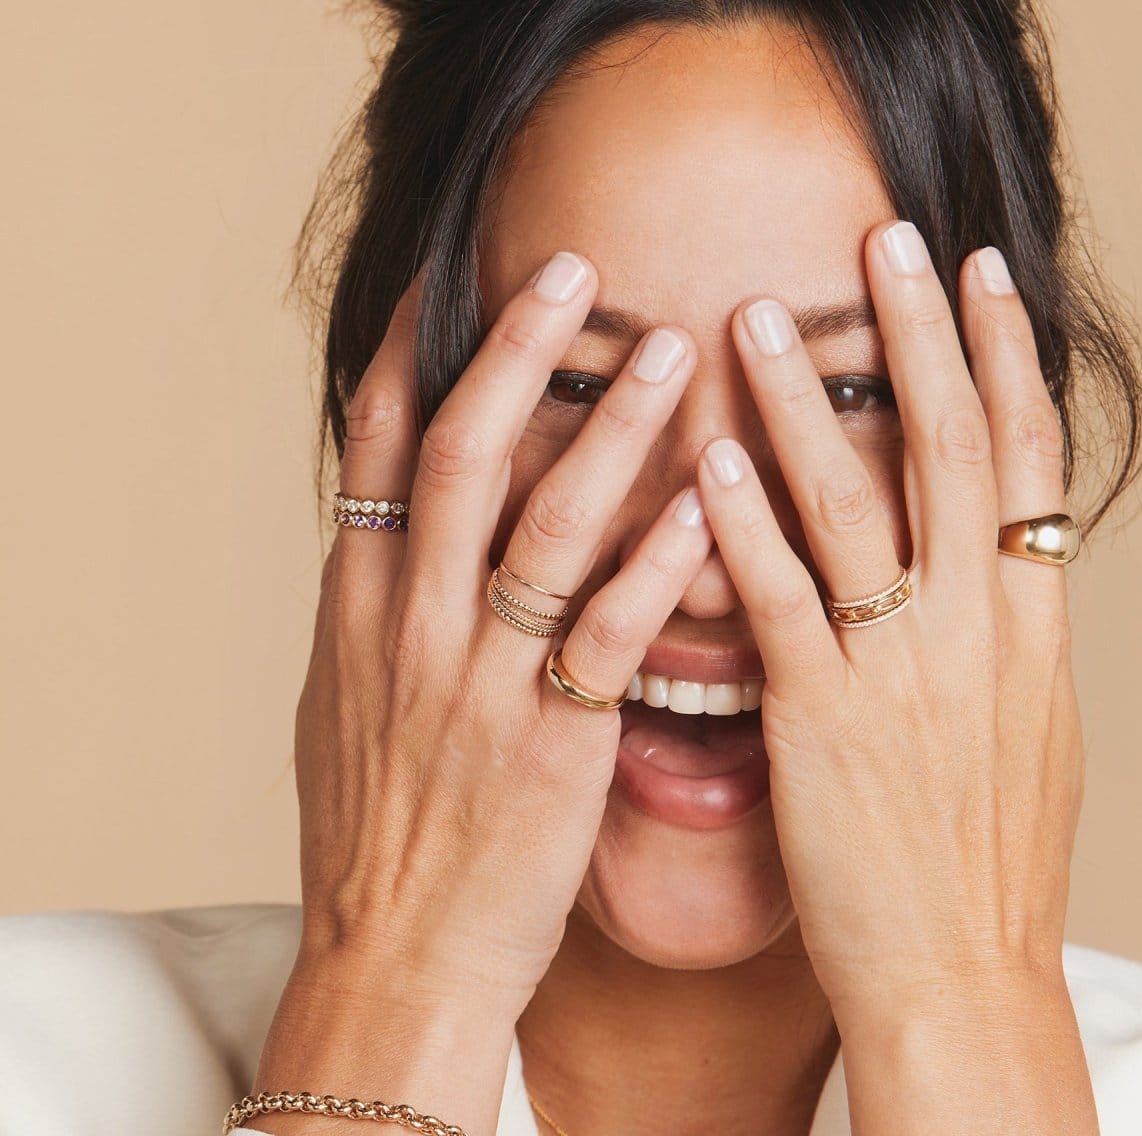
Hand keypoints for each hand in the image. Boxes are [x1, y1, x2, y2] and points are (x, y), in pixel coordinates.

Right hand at [292, 251, 710, 1011]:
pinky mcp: (552, 743)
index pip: (376, 447)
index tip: (450, 270)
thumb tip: (388, 534)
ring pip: (547, 524)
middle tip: (574, 267)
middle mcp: (412, 626)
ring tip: (673, 350)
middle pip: (462, 455)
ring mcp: (481, 681)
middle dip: (515, 352)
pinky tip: (714, 498)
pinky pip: (612, 632)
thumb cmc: (376, 834)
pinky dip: (661, 559)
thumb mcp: (345, 705)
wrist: (392, 957)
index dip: (407, 347)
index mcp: (359, 608)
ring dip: (612, 430)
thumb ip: (374, 612)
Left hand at [693, 220, 1083, 1015]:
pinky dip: (746, 525)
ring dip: (808, 402)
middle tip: (886, 239)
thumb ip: (996, 635)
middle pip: (954, 450)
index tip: (979, 272)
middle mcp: (977, 631)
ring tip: (759, 316)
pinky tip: (710, 458)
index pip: (1028, 459)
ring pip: (860, 505)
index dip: (1007, 357)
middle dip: (922, 337)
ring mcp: (901, 671)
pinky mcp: (823, 722)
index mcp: (1030, 627)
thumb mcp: (1022, 732)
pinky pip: (784, 602)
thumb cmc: (984, 863)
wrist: (962, 977)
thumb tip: (983, 561)